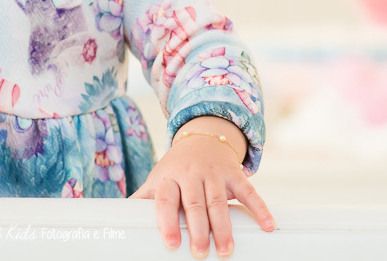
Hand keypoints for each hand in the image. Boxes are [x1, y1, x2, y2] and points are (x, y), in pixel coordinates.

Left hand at [129, 123, 274, 257]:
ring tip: (226, 250)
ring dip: (224, 227)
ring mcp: (214, 172)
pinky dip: (260, 208)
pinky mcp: (234, 173)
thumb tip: (119, 218)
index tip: (171, 243)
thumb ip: (144, 198)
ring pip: (219, 201)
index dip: (168, 221)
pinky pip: (248, 191)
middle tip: (201, 253)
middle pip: (194, 203)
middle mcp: (191, 173)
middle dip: (199, 229)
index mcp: (169, 177)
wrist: (202, 137)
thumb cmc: (176, 167)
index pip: (166, 200)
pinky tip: (267, 225)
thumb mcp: (158, 179)